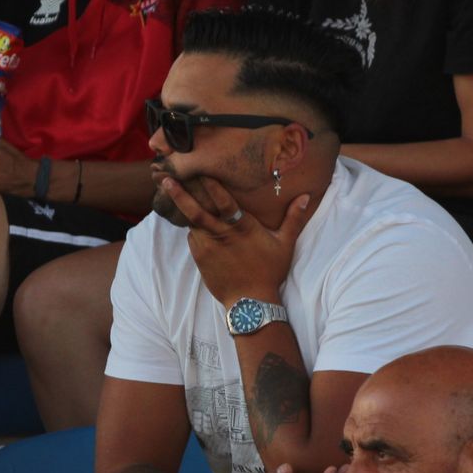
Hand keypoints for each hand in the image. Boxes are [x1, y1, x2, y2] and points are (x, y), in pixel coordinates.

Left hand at [160, 176, 315, 303]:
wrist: (250, 302)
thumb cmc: (269, 271)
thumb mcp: (285, 244)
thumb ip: (293, 218)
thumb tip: (306, 197)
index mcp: (241, 227)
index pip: (224, 201)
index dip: (211, 184)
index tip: (200, 169)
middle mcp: (221, 235)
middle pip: (196, 211)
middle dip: (180, 194)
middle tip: (165, 178)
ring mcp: (207, 248)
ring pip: (192, 224)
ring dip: (183, 209)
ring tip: (171, 192)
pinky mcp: (200, 259)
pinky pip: (193, 239)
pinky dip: (193, 229)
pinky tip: (192, 222)